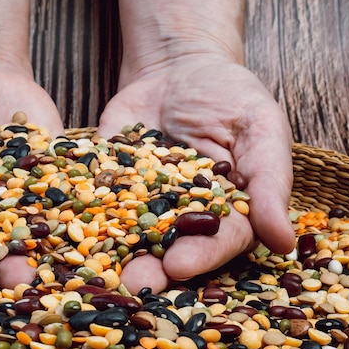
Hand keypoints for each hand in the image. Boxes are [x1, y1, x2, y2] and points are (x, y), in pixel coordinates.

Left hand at [98, 53, 295, 293]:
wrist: (178, 66)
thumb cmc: (230, 95)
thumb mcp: (259, 127)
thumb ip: (271, 181)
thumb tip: (285, 242)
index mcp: (228, 211)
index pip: (219, 242)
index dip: (202, 256)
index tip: (179, 265)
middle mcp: (184, 216)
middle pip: (171, 249)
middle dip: (152, 267)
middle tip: (133, 281)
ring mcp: (142, 202)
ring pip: (129, 235)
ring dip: (113, 254)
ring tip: (97, 271)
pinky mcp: (108, 184)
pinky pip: (93, 200)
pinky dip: (78, 213)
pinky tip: (62, 227)